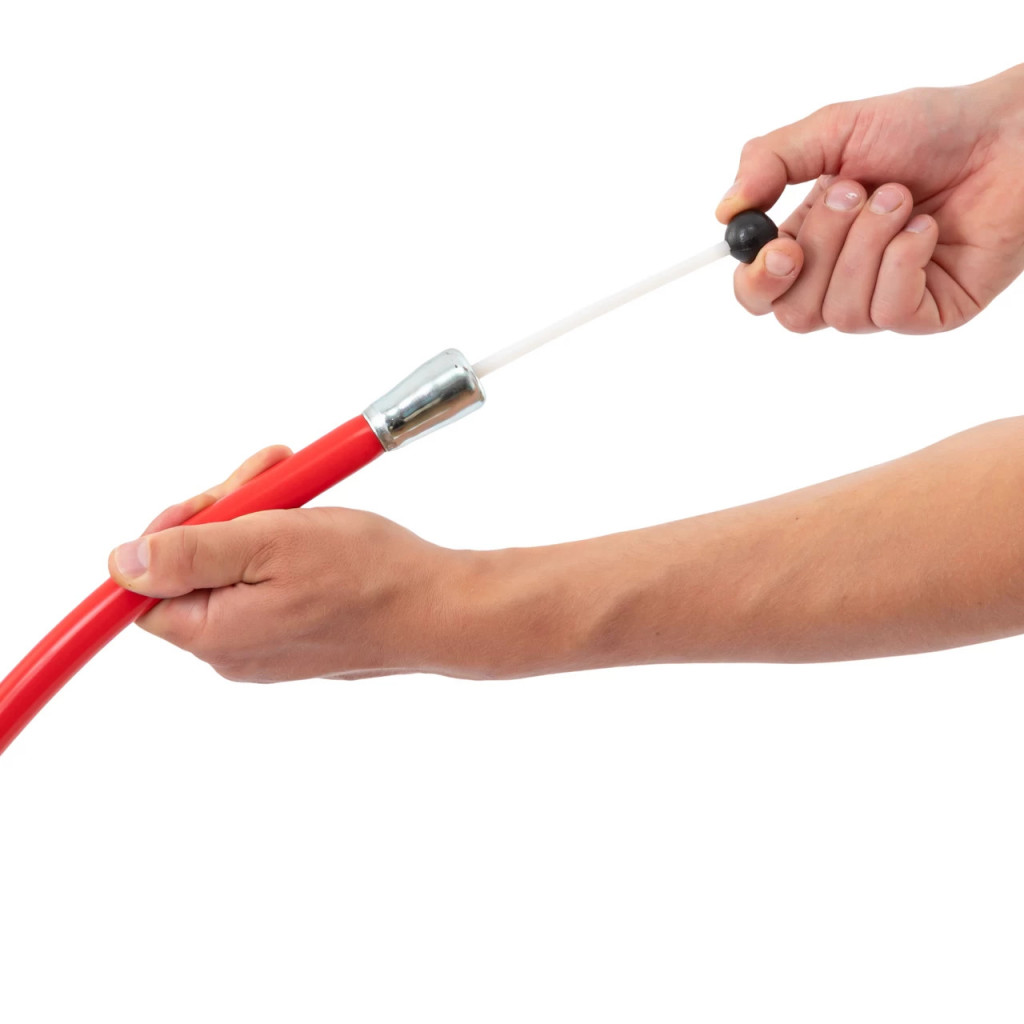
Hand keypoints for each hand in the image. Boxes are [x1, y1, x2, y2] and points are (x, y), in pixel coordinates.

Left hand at [109, 455, 463, 681]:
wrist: (439, 608)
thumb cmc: (368, 575)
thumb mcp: (270, 540)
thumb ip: (190, 551)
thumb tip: (123, 563)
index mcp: (215, 635)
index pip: (147, 588)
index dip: (171, 534)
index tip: (215, 500)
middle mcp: (234, 651)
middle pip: (193, 572)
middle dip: (225, 514)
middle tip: (269, 476)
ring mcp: (268, 647)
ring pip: (232, 572)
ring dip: (257, 521)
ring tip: (296, 489)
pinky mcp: (297, 636)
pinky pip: (265, 585)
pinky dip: (280, 547)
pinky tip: (311, 523)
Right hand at [716, 64, 1023, 333]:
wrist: (1007, 136)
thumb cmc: (928, 129)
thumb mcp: (835, 129)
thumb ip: (771, 161)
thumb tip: (725, 212)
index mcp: (809, 241)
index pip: (757, 292)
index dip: (756, 282)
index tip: (777, 248)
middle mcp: (840, 278)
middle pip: (792, 313)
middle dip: (823, 250)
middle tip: (857, 193)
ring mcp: (883, 300)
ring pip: (840, 313)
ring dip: (869, 245)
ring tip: (902, 199)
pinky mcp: (926, 314)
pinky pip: (889, 313)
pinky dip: (904, 261)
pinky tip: (927, 229)